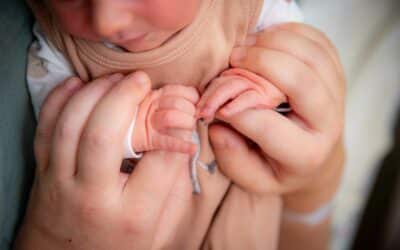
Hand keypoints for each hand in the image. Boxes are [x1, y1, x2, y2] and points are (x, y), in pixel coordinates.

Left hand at [13, 72, 210, 249]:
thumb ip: (174, 183)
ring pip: (70, 126)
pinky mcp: (42, 172)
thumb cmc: (120, 241)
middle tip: (142, 80)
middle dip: (124, 97)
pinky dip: (59, 100)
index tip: (181, 114)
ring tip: (116, 79)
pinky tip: (78, 84)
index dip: (175, 129)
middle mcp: (92, 197)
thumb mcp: (160, 226)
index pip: (159, 161)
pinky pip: (44, 129)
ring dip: (94, 93)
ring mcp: (60, 183)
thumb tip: (182, 136)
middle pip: (103, 135)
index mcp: (131, 215)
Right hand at [209, 23, 344, 210]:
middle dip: (260, 61)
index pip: (267, 125)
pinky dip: (290, 33)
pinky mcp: (336, 73)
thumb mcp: (252, 179)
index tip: (214, 104)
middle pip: (300, 80)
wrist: (317, 160)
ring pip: (311, 54)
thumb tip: (219, 119)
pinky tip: (267, 40)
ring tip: (247, 47)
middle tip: (232, 59)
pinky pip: (318, 41)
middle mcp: (328, 123)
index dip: (234, 108)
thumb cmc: (278, 168)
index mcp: (305, 155)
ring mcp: (337, 95)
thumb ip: (231, 155)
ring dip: (274, 42)